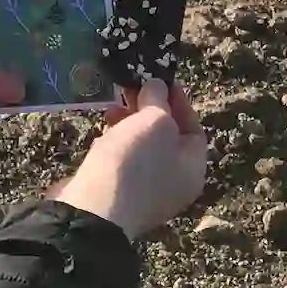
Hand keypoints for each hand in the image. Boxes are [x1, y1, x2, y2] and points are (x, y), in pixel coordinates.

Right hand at [52, 81, 206, 240]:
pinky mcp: (118, 193)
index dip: (178, 101)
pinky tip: (102, 132)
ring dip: (129, 123)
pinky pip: (122, 161)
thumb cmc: (135, 162)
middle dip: (149, 109)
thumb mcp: (154, 121)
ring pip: (142, 148)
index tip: (159, 79)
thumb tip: (157, 86)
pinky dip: (115, 142)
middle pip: (167, 137)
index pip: (193, 128)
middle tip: (131, 88)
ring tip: (112, 107)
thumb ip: (159, 100)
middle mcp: (174, 184)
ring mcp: (145, 192)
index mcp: (192, 169)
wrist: (93, 208)